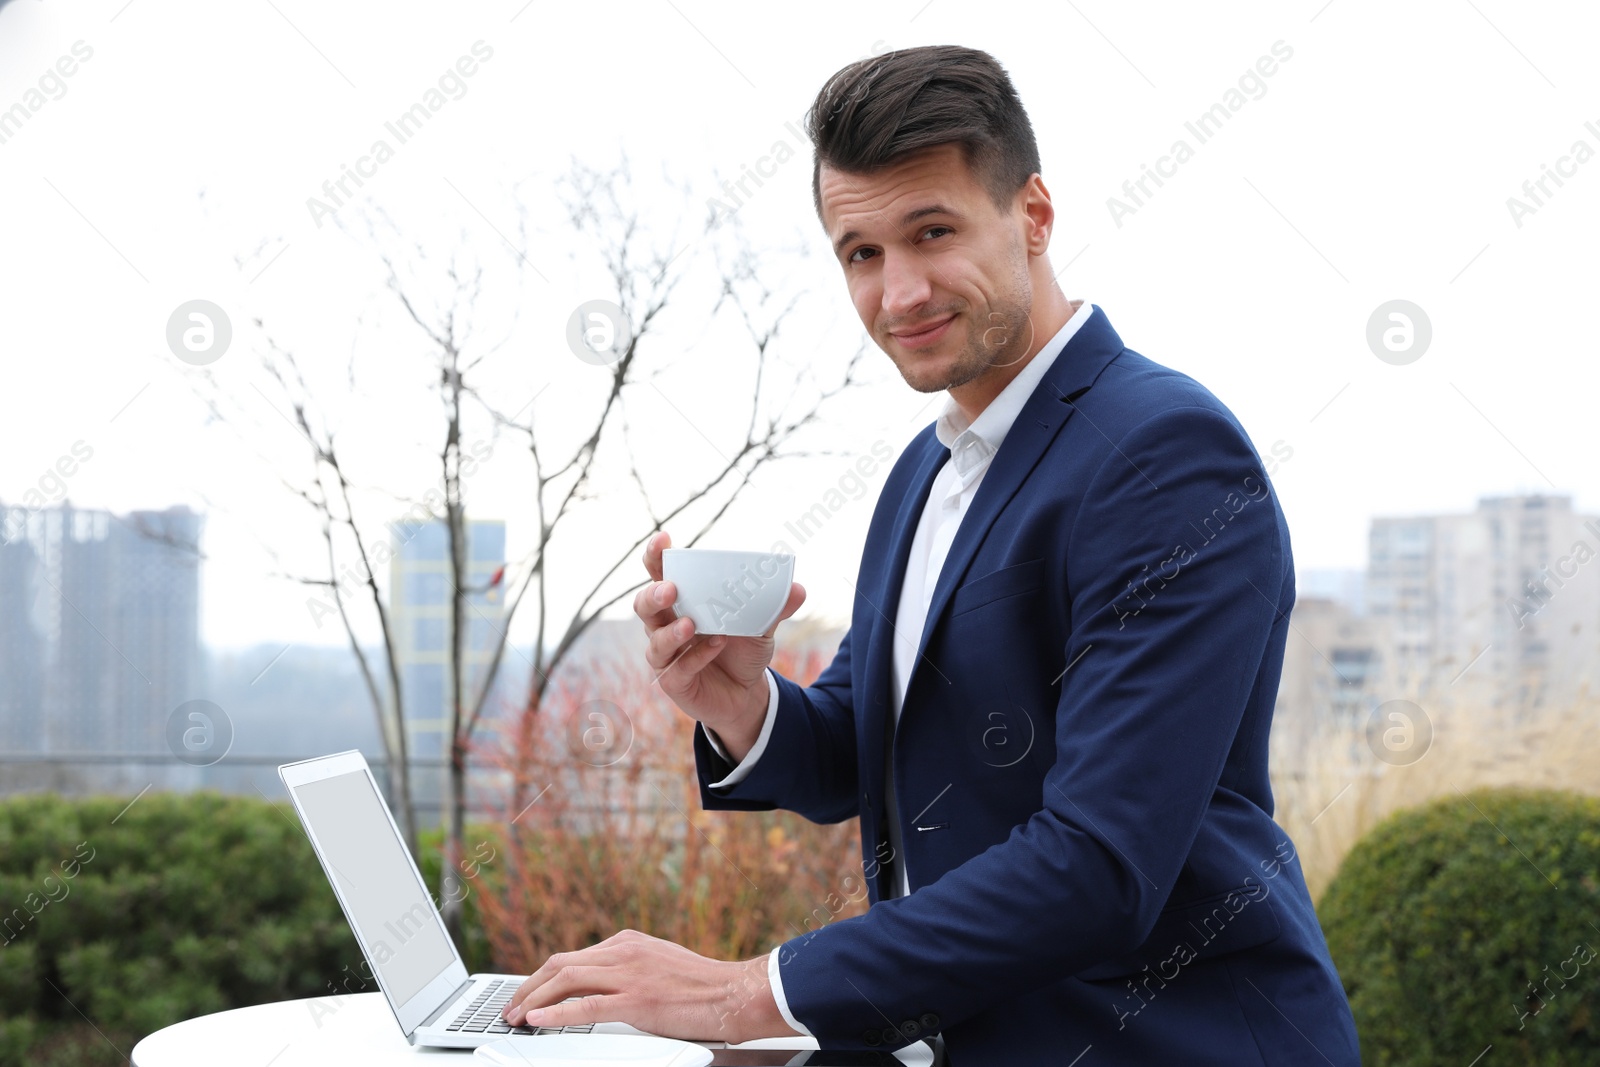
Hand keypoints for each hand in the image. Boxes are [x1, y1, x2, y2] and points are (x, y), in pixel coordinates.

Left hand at [501, 929, 800, 1043]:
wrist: (733, 993)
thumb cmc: (702, 986)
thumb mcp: (658, 964)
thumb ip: (628, 969)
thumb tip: (600, 987)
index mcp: (628, 942)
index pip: (573, 957)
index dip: (543, 977)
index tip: (527, 994)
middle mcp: (625, 951)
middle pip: (561, 964)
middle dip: (529, 987)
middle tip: (510, 1007)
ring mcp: (630, 974)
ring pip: (567, 981)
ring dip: (534, 1000)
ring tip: (515, 1017)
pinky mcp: (637, 1000)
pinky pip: (587, 1005)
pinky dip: (557, 1013)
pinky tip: (538, 1021)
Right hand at [634, 530, 804, 761]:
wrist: (748, 694)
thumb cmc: (743, 650)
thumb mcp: (761, 626)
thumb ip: (774, 607)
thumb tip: (797, 589)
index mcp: (681, 602)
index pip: (658, 574)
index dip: (655, 557)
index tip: (663, 539)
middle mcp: (665, 626)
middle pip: (644, 606)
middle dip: (654, 595)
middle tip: (671, 589)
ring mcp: (666, 655)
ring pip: (655, 641)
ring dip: (672, 632)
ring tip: (692, 624)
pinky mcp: (674, 682)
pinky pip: (678, 669)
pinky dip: (696, 656)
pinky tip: (716, 646)